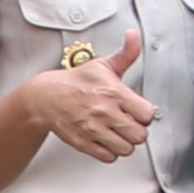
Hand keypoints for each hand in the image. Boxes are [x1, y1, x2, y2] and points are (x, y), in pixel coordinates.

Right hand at [24, 27, 157, 162]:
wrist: (46, 97)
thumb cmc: (77, 82)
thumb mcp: (103, 65)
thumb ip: (126, 54)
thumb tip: (133, 35)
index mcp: (113, 93)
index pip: (147, 114)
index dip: (146, 114)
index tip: (138, 111)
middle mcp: (104, 112)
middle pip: (139, 135)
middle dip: (137, 130)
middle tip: (129, 124)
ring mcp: (93, 129)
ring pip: (126, 149)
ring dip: (125, 143)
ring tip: (118, 133)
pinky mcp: (83, 142)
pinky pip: (108, 157)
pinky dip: (110, 152)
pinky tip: (106, 140)